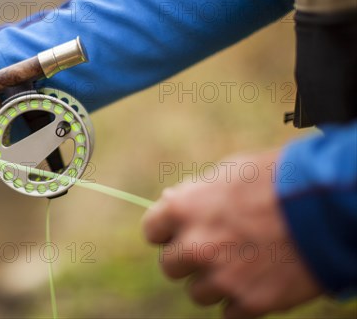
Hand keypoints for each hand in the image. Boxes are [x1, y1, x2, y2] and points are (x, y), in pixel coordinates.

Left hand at [142, 150, 321, 317]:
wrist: (325, 207)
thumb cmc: (276, 180)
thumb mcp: (228, 172)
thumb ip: (194, 193)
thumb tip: (170, 202)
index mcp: (183, 210)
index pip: (151, 231)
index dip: (167, 231)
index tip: (179, 232)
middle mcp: (195, 247)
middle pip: (170, 266)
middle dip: (188, 259)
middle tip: (214, 248)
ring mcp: (222, 278)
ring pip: (198, 293)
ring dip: (214, 282)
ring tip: (244, 263)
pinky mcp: (250, 303)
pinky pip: (229, 313)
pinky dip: (240, 301)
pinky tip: (258, 281)